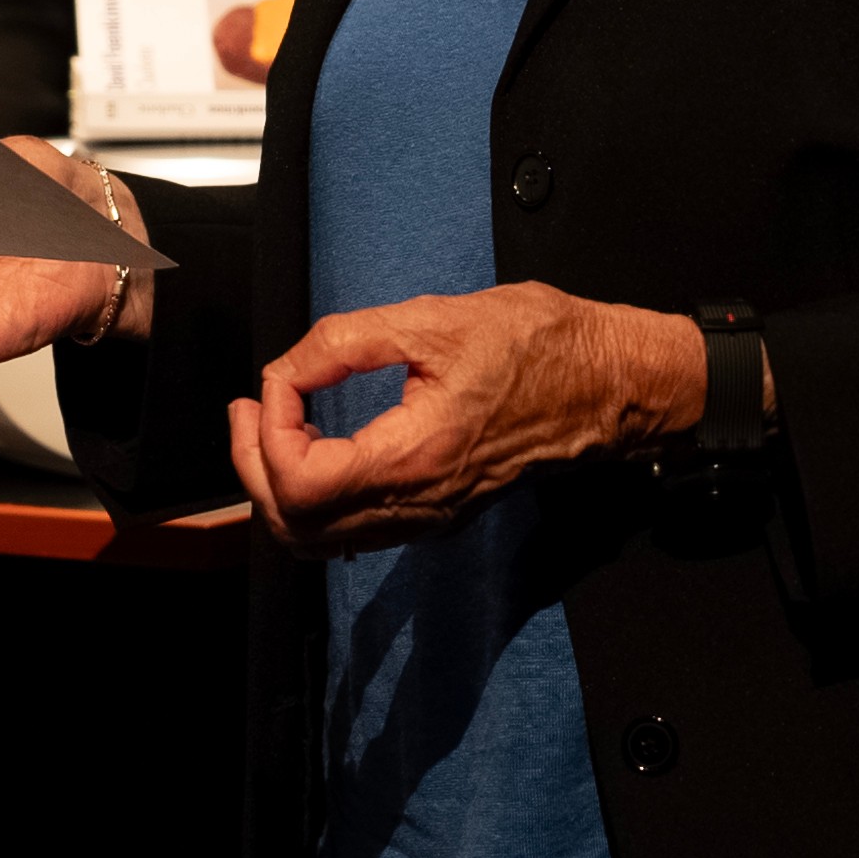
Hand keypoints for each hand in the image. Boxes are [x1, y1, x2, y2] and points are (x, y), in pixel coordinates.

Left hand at [228, 283, 706, 554]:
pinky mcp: (439, 512)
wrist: (610, 384)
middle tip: (248, 406)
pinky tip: (313, 443)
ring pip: (322, 538)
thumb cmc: (539, 345)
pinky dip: (315, 497)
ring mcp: (430, 516)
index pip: (301, 483)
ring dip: (280, 484)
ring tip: (269, 422)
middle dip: (254, 464)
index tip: (280, 379)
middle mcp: (421, 504)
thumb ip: (345, 342)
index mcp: (417, 458)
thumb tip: (287, 370)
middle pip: (298, 525)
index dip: (268, 430)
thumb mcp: (433, 318)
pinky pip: (355, 530)